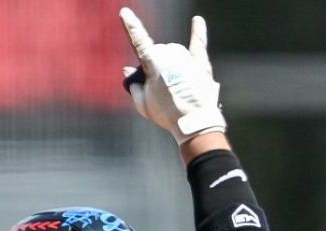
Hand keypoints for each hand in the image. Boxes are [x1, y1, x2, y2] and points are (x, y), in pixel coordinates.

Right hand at [120, 8, 225, 145]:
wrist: (194, 123)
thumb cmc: (166, 114)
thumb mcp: (142, 104)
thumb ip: (133, 85)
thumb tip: (127, 70)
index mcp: (152, 64)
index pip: (138, 41)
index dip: (131, 26)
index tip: (125, 12)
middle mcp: (170, 56)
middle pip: (158, 52)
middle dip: (157, 67)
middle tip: (162, 90)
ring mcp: (186, 58)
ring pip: (174, 51)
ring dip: (172, 63)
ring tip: (177, 86)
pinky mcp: (200, 63)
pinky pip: (198, 43)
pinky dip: (198, 32)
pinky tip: (197, 20)